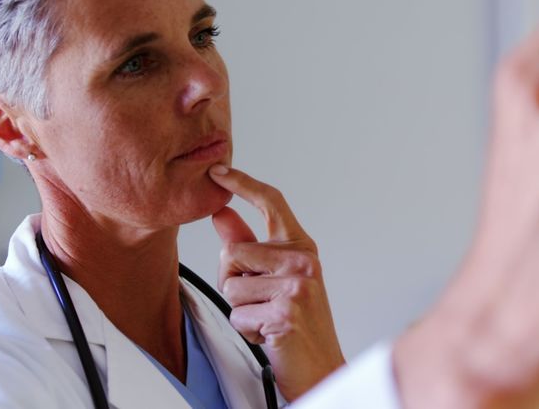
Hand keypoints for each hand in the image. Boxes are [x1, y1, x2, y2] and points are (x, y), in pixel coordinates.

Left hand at [208, 165, 346, 400]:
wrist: (321, 367)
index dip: (242, 183)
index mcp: (301, 247)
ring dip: (241, 309)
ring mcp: (297, 285)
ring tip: (268, 318)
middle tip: (261, 302)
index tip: (217, 171)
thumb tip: (221, 214)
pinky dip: (247, 330)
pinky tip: (270, 334)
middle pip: (233, 252)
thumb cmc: (298, 323)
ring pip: (231, 285)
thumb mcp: (274, 278)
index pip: (271, 202)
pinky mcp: (286, 311)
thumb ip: (247, 244)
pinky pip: (238, 314)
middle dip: (233, 281)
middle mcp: (303, 260)